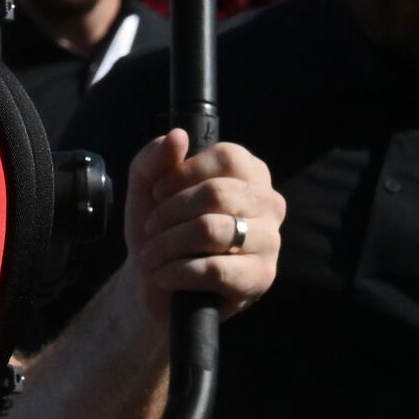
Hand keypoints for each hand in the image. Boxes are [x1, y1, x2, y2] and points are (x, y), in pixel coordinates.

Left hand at [120, 132, 282, 322]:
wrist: (157, 282)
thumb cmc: (162, 228)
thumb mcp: (147, 187)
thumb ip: (156, 157)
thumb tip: (178, 136)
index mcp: (250, 174)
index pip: (227, 157)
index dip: (183, 173)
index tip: (158, 193)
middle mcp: (269, 203)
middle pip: (217, 193)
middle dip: (170, 214)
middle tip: (150, 229)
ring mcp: (270, 241)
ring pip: (212, 230)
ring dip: (168, 244)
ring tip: (152, 255)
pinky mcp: (260, 277)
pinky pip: (214, 269)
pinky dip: (177, 272)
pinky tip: (164, 276)